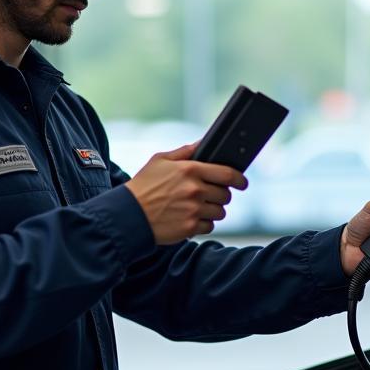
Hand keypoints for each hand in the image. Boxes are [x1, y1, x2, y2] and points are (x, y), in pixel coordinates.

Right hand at [126, 143, 246, 244]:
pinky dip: (202, 224)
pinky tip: (189, 218)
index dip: (239, 179)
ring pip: (220, 212)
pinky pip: (209, 226)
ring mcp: (193, 210)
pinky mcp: (190, 227)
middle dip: (220, 195)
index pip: (227, 174)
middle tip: (210, 196)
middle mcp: (195, 190)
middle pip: (225, 195)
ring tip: (197, 208)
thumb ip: (185, 152)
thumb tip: (203, 142)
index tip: (242, 182)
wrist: (127, 215)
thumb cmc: (143, 186)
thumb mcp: (160, 160)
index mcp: (190, 170)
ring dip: (212, 210)